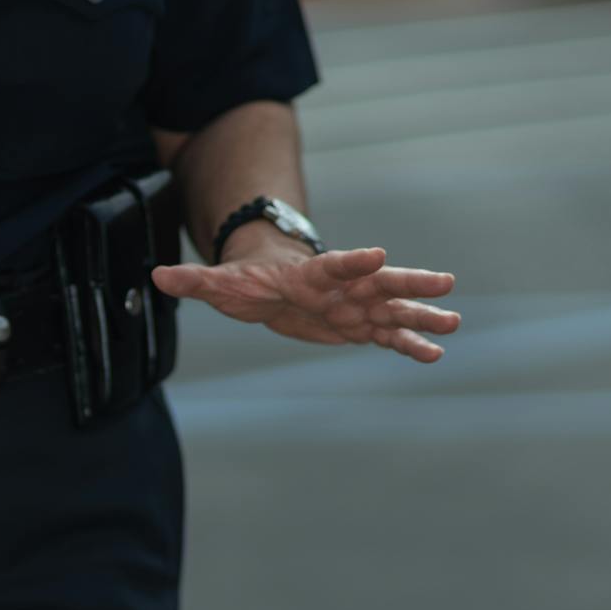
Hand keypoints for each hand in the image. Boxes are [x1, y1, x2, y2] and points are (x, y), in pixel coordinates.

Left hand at [151, 241, 460, 361]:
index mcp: (311, 275)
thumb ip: (195, 281)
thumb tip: (157, 278)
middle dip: (409, 283)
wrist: (269, 284)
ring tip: (454, 323)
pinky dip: (409, 346)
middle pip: (379, 284)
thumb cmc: (247, 280)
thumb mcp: (220, 283)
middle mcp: (341, 288)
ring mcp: (355, 307)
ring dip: (421, 316)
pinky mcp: (358, 328)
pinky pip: (389, 338)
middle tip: (445, 281)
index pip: (335, 265)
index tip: (379, 254)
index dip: (354, 262)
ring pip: (393, 311)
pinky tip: (434, 355)